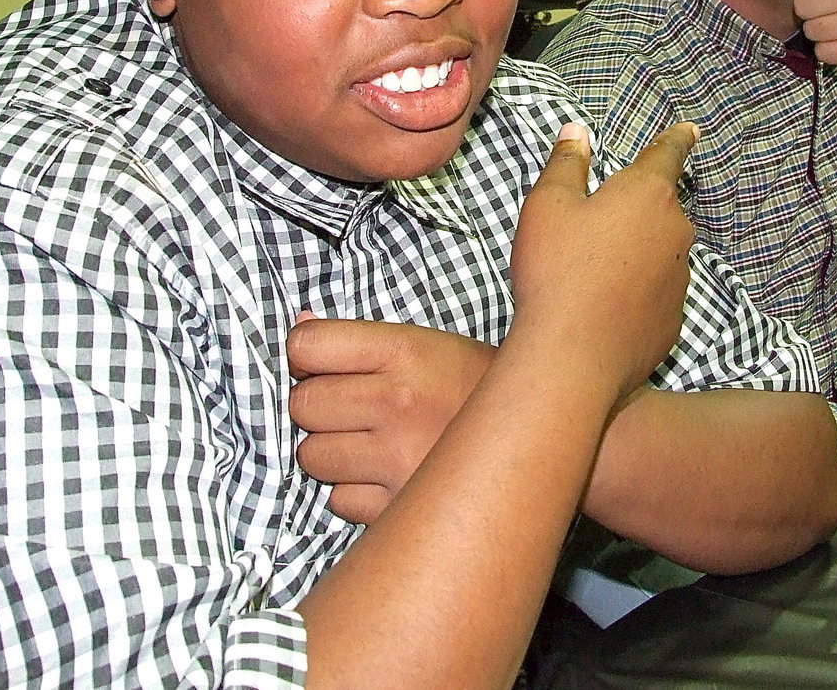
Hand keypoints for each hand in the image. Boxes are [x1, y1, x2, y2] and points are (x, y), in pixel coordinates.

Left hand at [288, 319, 493, 523]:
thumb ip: (358, 340)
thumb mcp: (426, 345)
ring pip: (312, 456)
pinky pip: (339, 500)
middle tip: (352, 408)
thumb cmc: (474, 387)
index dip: (304, 356)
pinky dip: (354, 492)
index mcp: (405, 352)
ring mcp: (398, 458)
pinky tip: (386, 476)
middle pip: (302, 405)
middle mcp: (397, 402)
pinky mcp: (399, 508)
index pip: (308, 347)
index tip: (317, 364)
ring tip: (371, 443)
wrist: (538, 440)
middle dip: (318, 407)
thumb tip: (298, 328)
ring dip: (332, 452)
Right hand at [509, 121, 698, 400]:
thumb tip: (578, 132)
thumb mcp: (548, 205)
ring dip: (636, 255)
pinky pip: (655, 295)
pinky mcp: (673, 320)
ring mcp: (680, 279)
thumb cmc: (557, 270)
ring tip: (592, 273)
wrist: (573, 356)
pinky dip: (636, 294)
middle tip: (599, 224)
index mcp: (647, 194)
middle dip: (637, 211)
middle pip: (660, 209)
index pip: (667, 155)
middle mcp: (675, 232)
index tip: (690, 130)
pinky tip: (604, 307)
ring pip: (660, 254)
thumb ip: (566, 164)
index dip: (676, 140)